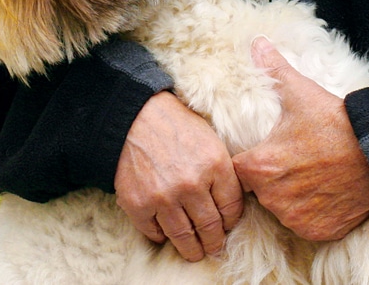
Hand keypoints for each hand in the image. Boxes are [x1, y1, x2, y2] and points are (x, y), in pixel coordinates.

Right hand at [114, 91, 243, 260]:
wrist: (136, 117)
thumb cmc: (177, 126)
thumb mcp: (211, 141)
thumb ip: (223, 172)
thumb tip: (232, 205)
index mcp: (215, 165)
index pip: (232, 209)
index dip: (231, 221)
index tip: (227, 225)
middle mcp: (191, 185)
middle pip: (210, 228)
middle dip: (214, 242)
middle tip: (214, 246)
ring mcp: (164, 198)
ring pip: (184, 238)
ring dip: (192, 249)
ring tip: (195, 251)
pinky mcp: (139, 205)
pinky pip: (155, 233)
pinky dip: (162, 236)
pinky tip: (167, 232)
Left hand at [232, 37, 368, 240]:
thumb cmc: (336, 122)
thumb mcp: (301, 92)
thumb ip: (273, 69)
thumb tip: (256, 42)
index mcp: (260, 166)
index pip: (237, 170)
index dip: (250, 160)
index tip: (265, 151)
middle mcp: (273, 198)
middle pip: (259, 191)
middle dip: (271, 178)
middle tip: (294, 160)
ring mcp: (297, 219)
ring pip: (281, 209)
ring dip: (290, 197)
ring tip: (311, 175)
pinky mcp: (319, 232)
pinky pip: (306, 225)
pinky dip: (312, 213)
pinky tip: (325, 193)